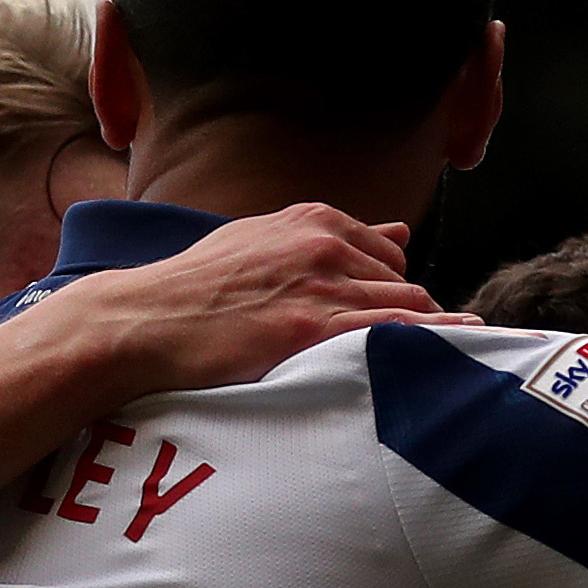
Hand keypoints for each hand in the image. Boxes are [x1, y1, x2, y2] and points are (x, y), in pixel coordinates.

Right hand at [36, 203, 438, 406]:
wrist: (149, 319)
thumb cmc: (201, 285)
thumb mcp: (267, 240)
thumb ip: (335, 236)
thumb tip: (401, 231)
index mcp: (316, 220)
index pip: (391, 256)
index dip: (390, 292)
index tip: (381, 321)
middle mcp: (325, 245)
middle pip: (405, 285)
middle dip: (411, 319)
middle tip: (402, 354)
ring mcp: (322, 285)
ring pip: (409, 309)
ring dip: (423, 338)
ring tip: (424, 368)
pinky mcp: (313, 328)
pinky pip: (393, 334)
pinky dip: (422, 346)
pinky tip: (437, 364)